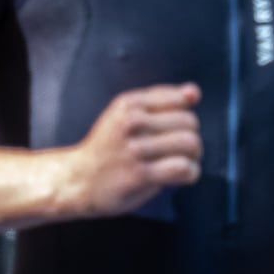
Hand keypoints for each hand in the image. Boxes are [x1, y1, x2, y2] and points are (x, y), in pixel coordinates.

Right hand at [68, 84, 201, 215]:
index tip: (174, 130)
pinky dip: (190, 173)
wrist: (79, 180)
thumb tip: (194, 93)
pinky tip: (180, 176)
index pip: (180, 99)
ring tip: (181, 163)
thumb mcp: (126, 114)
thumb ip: (161, 102)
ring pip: (190, 144)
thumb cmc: (107, 149)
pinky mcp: (140, 174)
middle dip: (192, 139)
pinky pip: (183, 167)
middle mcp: (132, 122)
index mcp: (129, 103)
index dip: (185, 116)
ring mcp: (135, 149)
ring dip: (193, 157)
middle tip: (179, 152)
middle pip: (189, 123)